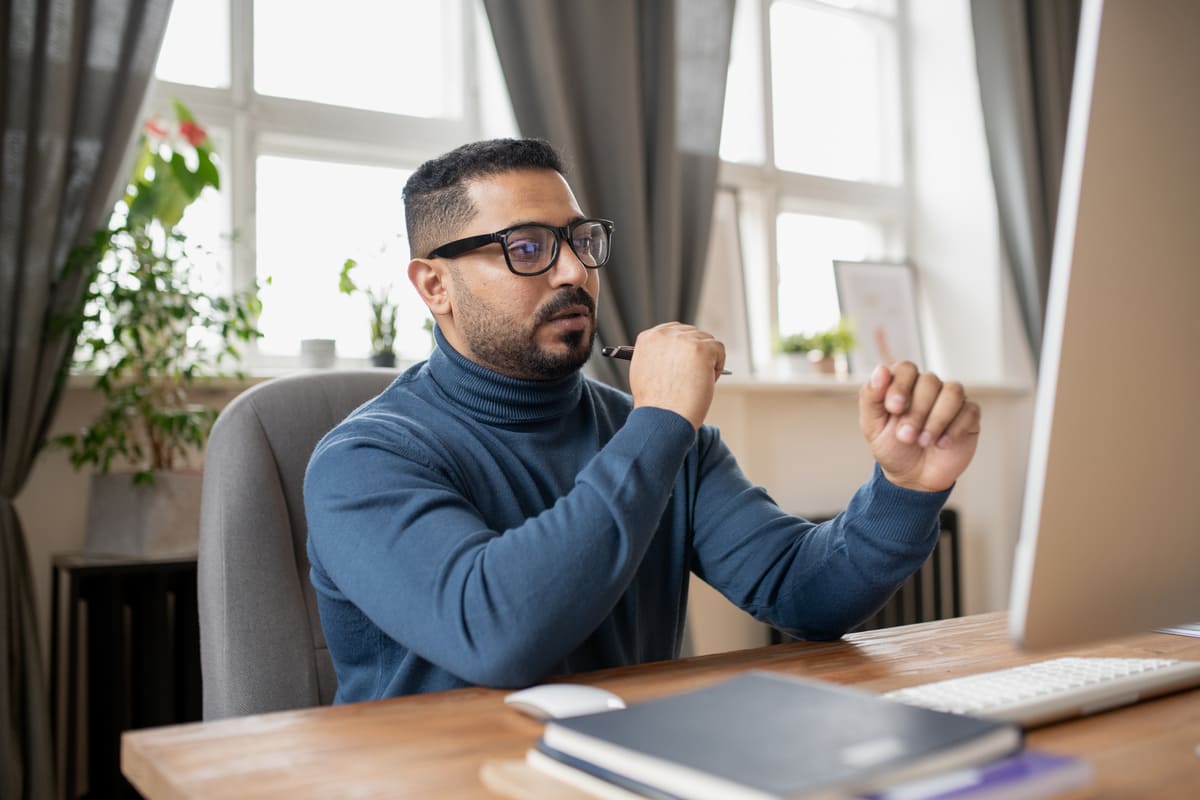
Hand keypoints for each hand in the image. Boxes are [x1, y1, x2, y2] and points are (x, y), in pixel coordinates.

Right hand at [629, 323, 725, 429]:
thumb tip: (676, 351)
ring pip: (707, 342)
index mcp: (648, 338)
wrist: (663, 419)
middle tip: (692, 378)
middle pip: (692, 333)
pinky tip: (706, 382)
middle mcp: (664, 335)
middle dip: (696, 355)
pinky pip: (719, 350)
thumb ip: (657, 356)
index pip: (673, 330)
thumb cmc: (656, 405)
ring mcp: (683, 340)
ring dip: (707, 362)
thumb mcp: (644, 373)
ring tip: (696, 384)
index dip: (683, 347)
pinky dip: (718, 367)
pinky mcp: (702, 348)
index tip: (686, 361)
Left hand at [859, 362, 980, 491]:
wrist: (913, 477)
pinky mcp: (968, 416)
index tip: (894, 408)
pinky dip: (955, 428)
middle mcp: (928, 387)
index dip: (901, 385)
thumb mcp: (872, 426)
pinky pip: (969, 410)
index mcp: (903, 384)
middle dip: (917, 411)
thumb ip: (871, 397)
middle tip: (906, 436)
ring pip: (952, 392)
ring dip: (937, 419)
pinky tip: (941, 444)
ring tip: (923, 442)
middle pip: (930, 381)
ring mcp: (950, 400)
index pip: (906, 368)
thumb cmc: (891, 447)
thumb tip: (881, 370)